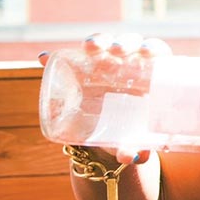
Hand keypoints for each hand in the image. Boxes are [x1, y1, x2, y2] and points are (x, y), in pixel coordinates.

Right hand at [38, 33, 172, 164]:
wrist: (104, 140)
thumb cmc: (129, 135)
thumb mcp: (133, 142)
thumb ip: (136, 150)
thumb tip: (135, 157)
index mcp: (148, 76)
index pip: (155, 53)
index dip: (152, 48)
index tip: (145, 53)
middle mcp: (126, 65)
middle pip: (129, 44)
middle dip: (124, 43)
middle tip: (117, 52)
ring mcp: (101, 66)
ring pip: (101, 45)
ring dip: (96, 41)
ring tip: (90, 48)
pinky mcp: (77, 73)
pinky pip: (65, 61)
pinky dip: (54, 58)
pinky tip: (44, 58)